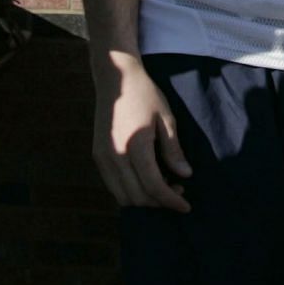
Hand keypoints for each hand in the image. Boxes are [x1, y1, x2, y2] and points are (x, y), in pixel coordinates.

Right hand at [90, 53, 191, 212]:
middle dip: (159, 202)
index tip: (186, 206)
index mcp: (135, 146)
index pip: (154, 187)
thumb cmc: (144, 95)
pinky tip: (145, 177)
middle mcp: (115, 156)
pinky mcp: (97, 155)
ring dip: (144, 199)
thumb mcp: (166, 119)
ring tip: (163, 184)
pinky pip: (113, 185)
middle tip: (178, 191)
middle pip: (137, 197)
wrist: (115, 78)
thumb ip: (174, 149)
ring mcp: (103, 157)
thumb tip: (185, 175)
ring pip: (122, 196)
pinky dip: (130, 190)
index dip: (171, 201)